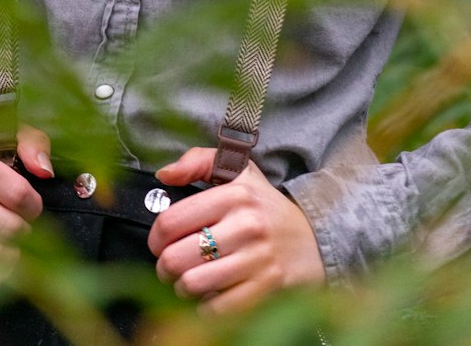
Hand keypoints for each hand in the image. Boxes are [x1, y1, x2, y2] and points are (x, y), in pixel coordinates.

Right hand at [0, 124, 52, 281]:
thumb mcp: (4, 139)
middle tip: (22, 231)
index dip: (31, 205)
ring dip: (6, 258)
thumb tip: (44, 170)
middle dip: (21, 232)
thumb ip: (31, 143)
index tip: (32, 208)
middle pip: (2, 225)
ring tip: (12, 252)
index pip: (14, 192)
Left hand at [148, 147, 325, 314]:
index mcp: (235, 194)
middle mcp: (246, 226)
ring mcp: (258, 260)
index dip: (155, 237)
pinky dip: (205, 308)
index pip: (172, 221)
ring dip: (182, 288)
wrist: (315, 238)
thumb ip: (198, 162)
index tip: (158, 243)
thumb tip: (165, 175)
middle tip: (169, 266)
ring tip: (189, 280)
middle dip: (164, 267)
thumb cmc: (266, 207)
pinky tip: (211, 295)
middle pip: (177, 257)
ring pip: (193, 285)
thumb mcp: (238, 171)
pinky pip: (217, 309)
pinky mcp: (267, 289)